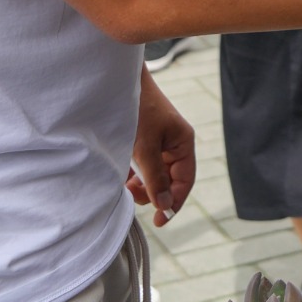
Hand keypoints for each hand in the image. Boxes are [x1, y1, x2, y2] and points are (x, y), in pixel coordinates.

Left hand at [127, 70, 195, 225]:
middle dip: (153, 192)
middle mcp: (174, 143)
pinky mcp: (143, 140)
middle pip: (170, 180)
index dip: (173, 202)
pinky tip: (121, 175)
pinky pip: (143, 166)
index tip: (158, 220)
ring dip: (141, 184)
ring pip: (155, 175)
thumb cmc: (136, 109)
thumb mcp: (145, 147)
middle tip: (133, 195)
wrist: (117, 81)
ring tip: (125, 185)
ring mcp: (159, 142)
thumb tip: (164, 204)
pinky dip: (134, 174)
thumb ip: (155, 177)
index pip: (184, 181)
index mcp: (183, 142)